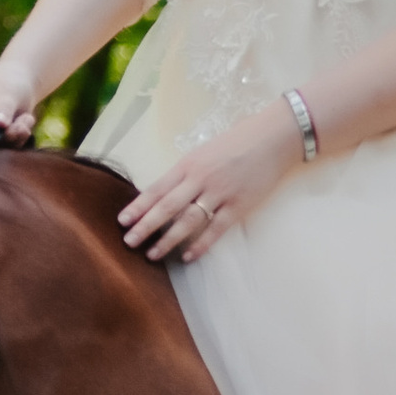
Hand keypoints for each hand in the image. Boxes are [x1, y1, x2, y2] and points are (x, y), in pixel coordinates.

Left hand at [121, 104, 299, 263]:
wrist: (273, 138)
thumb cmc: (236, 143)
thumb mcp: (204, 152)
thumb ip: (185, 173)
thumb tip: (162, 194)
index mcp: (189, 164)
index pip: (157, 188)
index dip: (138, 206)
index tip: (122, 221)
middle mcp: (200, 178)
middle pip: (167, 206)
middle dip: (145, 226)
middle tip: (129, 242)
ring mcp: (220, 193)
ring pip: (188, 220)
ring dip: (168, 239)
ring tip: (153, 254)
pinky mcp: (239, 205)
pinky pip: (216, 229)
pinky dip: (201, 244)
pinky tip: (188, 256)